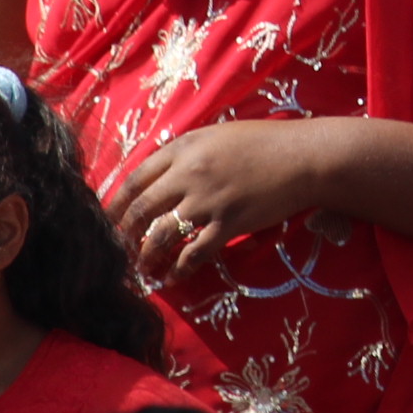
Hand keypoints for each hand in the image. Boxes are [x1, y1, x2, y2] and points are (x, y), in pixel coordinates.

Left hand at [111, 118, 333, 281]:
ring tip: (141, 267)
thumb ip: (186, 154)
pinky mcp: (229, 222)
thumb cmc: (263, 142)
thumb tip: (160, 178)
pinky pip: (194, 251)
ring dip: (147, 254)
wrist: (302, 157)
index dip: (117, 202)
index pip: (136, 177)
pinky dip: (180, 267)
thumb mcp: (216, 137)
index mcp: (184, 148)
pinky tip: (174, 276)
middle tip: (118, 248)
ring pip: (162, 234)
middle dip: (124, 232)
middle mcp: (189, 173)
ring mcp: (208, 200)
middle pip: (142, 208)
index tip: (110, 217)